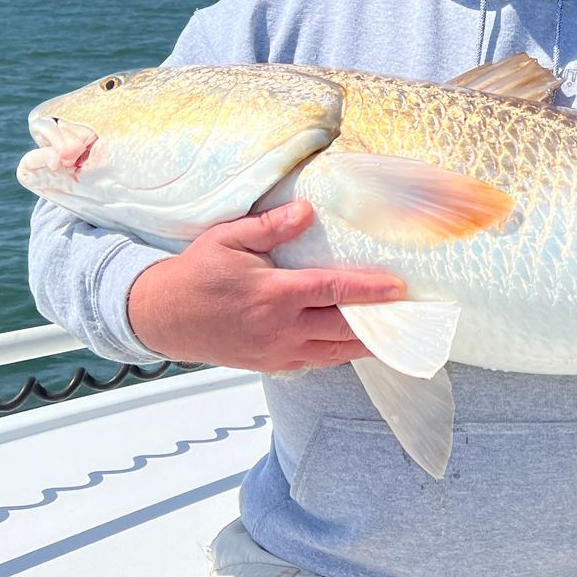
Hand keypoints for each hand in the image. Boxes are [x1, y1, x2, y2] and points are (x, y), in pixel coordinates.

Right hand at [126, 200, 405, 372]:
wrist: (161, 317)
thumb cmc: (194, 274)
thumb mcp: (226, 239)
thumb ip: (269, 226)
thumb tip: (307, 211)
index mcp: (272, 294)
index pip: (333, 290)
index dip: (370, 290)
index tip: (399, 286)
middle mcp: (279, 328)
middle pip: (343, 328)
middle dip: (381, 322)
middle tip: (414, 314)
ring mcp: (276, 352)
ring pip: (334, 352)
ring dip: (367, 343)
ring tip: (398, 333)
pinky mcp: (270, 365)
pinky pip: (315, 362)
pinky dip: (340, 353)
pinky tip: (356, 343)